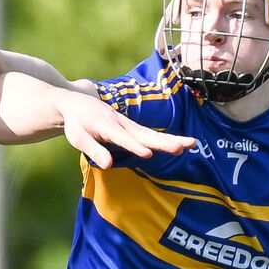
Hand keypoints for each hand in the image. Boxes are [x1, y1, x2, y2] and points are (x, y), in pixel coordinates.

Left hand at [54, 90, 195, 167]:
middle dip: (165, 141)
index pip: (123, 139)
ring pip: (152, 134)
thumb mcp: (78, 137)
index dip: (135, 146)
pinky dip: (166, 139)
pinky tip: (180, 145)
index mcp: (107, 127)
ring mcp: (129, 125)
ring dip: (172, 139)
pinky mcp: (132, 127)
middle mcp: (122, 124)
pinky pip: (150, 134)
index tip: (148, 153)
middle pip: (146, 135)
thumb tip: (108, 165)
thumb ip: (93, 150)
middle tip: (184, 146)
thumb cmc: (77, 123)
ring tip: (192, 144)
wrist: (78, 104)